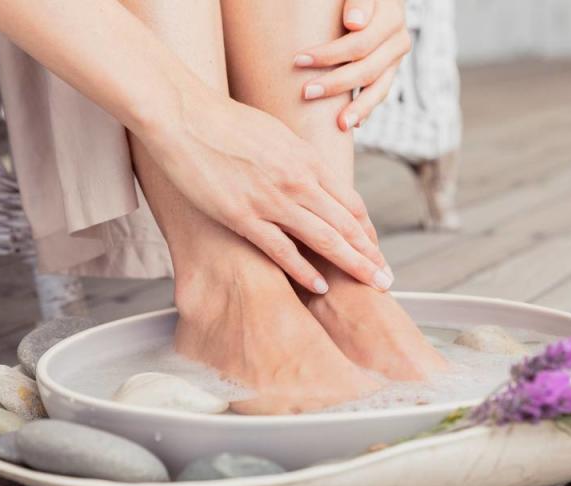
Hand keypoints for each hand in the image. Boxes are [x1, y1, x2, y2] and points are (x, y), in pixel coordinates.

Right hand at [144, 89, 390, 293]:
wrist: (184, 115)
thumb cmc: (225, 121)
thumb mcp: (276, 135)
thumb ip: (298, 160)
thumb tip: (312, 177)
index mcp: (308, 159)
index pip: (350, 202)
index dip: (366, 230)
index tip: (375, 249)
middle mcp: (298, 180)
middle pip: (346, 224)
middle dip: (369, 254)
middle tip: (385, 278)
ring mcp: (272, 200)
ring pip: (324, 239)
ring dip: (352, 265)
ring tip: (370, 284)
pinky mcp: (243, 216)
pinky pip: (282, 250)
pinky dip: (305, 270)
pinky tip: (321, 285)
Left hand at [293, 0, 409, 130]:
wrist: (374, 0)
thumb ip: (358, 0)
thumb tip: (354, 23)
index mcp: (390, 16)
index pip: (359, 43)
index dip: (329, 54)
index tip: (298, 60)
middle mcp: (398, 39)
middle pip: (367, 69)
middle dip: (335, 83)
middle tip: (305, 93)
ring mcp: (396, 58)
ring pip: (379, 87)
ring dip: (358, 107)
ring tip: (339, 124)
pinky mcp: (390, 70)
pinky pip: (380, 93)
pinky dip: (366, 108)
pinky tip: (353, 123)